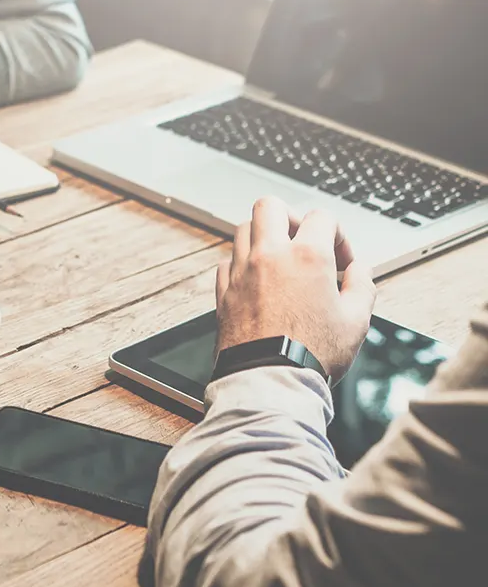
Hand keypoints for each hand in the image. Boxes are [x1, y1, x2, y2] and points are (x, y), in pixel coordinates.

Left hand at [215, 197, 376, 381]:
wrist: (270, 381)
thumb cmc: (313, 354)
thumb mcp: (357, 320)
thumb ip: (363, 285)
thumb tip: (359, 269)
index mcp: (306, 256)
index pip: (322, 217)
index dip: (338, 235)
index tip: (342, 261)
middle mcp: (269, 256)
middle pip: (270, 206)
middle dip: (291, 216)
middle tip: (303, 240)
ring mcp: (242, 272)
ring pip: (244, 229)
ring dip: (264, 237)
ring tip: (281, 261)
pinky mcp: (223, 291)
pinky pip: (228, 262)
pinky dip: (243, 264)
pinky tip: (258, 282)